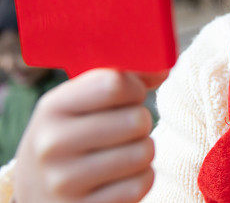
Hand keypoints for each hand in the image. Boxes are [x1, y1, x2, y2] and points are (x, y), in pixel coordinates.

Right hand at [13, 68, 167, 201]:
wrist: (37, 189)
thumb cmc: (72, 132)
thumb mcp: (78, 101)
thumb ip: (121, 78)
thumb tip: (163, 70)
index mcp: (51, 109)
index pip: (115, 84)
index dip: (135, 88)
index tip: (130, 95)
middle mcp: (53, 145)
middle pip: (136, 120)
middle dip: (140, 121)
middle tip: (123, 129)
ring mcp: (66, 183)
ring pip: (144, 152)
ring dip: (143, 150)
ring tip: (121, 151)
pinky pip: (142, 183)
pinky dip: (141, 177)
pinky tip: (120, 176)